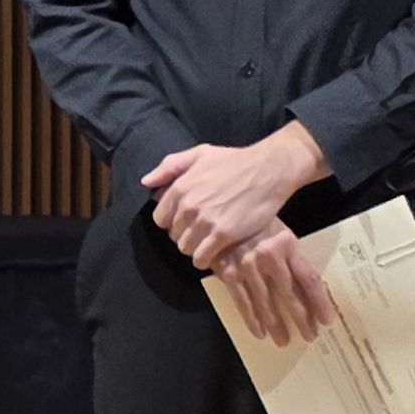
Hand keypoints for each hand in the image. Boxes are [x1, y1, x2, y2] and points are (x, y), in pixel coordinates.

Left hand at [142, 125, 328, 275]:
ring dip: (195, 248)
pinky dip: (205, 259)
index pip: (160, 219)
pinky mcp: (223, 235)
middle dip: (186, 234)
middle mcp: (188, 206)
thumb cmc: (234, 161)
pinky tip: (214, 252)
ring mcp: (206, 222)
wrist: (268, 170)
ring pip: (186, 248)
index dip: (172, 222)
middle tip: (201, 231)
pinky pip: (202, 258)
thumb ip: (169, 167)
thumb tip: (146, 182)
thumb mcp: (199, 155)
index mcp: (179, 188)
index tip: (186, 221)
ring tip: (208, 241)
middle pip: (174, 235)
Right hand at [214, 223, 337, 347]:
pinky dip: (252, 319)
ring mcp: (248, 265)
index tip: (326, 319)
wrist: (220, 216)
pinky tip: (259, 333)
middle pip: (291, 294)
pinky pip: (242, 301)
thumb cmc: (254, 225)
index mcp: (287, 244)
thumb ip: (292, 257)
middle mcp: (269, 255)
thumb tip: (310, 287)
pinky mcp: (229, 272)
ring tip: (284, 340)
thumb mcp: (279, 233)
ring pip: (266, 302)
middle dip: (302, 318)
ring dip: (276, 324)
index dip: (319, 301)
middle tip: (310, 336)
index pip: (309, 278)